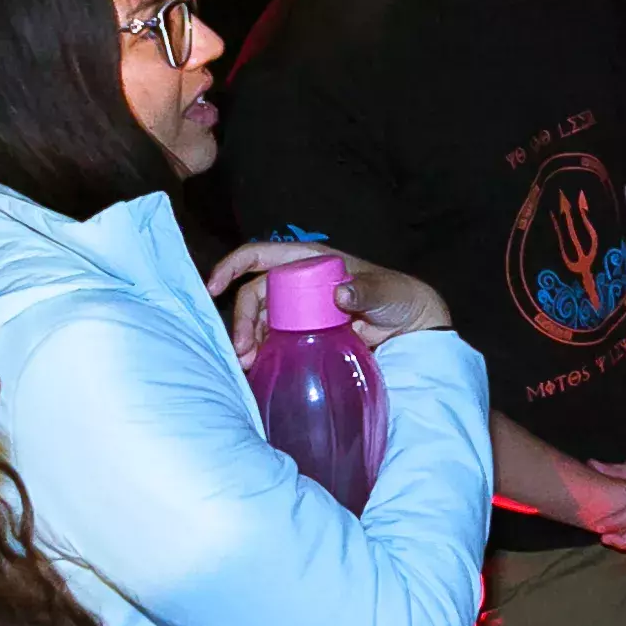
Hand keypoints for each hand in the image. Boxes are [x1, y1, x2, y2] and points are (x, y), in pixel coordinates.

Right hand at [208, 239, 451, 359]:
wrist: (412, 326)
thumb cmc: (399, 296)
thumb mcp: (385, 291)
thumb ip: (366, 291)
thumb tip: (340, 294)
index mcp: (309, 261)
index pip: (260, 256)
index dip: (233, 266)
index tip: (213, 287)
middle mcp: (298, 282)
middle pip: (256, 294)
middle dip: (243, 319)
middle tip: (241, 349)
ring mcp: (300, 309)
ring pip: (262, 320)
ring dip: (249, 340)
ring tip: (247, 363)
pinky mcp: (305, 333)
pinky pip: (276, 340)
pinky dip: (264, 352)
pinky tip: (258, 368)